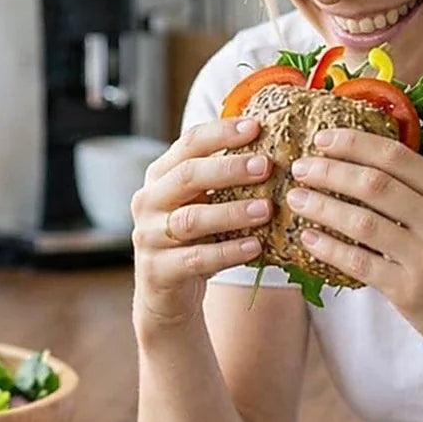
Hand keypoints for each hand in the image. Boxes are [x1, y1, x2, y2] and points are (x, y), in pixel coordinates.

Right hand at [131, 117, 272, 331]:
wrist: (166, 295)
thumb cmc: (194, 241)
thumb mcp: (202, 204)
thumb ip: (223, 179)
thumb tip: (273, 146)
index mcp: (160, 176)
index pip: (189, 143)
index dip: (222, 133)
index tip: (256, 126)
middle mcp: (149, 201)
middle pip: (188, 176)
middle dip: (228, 169)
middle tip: (266, 165)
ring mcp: (149, 236)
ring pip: (191, 219)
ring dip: (231, 212)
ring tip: (266, 209)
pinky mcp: (158, 270)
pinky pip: (196, 258)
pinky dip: (228, 252)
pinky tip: (255, 246)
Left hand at [286, 128, 422, 368]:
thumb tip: (366, 165)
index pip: (398, 157)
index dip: (355, 144)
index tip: (323, 138)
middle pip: (375, 184)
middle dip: (330, 171)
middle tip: (300, 167)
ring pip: (361, 222)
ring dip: (322, 206)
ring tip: (295, 198)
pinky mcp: (411, 291)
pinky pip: (359, 262)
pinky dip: (328, 248)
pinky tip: (307, 238)